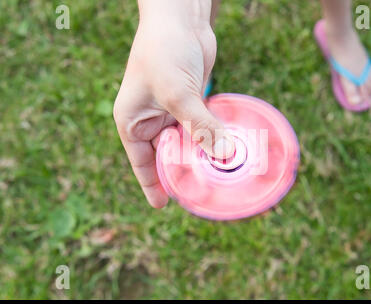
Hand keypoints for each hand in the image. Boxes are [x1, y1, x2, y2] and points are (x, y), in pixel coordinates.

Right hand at [113, 0, 233, 207]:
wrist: (180, 19)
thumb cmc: (164, 52)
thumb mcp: (177, 94)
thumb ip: (199, 126)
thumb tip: (224, 155)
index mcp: (132, 122)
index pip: (141, 162)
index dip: (153, 185)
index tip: (164, 206)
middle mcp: (150, 120)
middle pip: (167, 156)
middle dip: (184, 172)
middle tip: (202, 194)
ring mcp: (172, 113)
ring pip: (188, 144)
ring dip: (202, 157)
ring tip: (218, 179)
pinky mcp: (192, 105)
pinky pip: (202, 129)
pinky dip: (212, 140)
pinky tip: (226, 154)